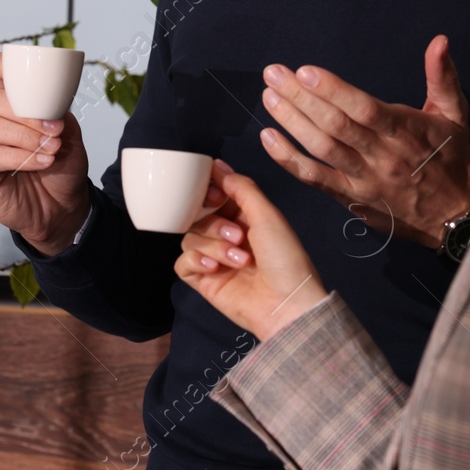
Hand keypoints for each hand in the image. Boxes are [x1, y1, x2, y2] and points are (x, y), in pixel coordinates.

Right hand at [0, 50, 91, 254]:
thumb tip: (49, 100)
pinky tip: (43, 162)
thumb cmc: (63, 165)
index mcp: (12, 103)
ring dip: (27, 137)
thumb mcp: (69, 132)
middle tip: (55, 131)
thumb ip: (58, 110)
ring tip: (51, 149)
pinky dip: (22, 157)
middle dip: (28, 115)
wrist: (64, 205)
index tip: (23, 75)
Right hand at [175, 160, 327, 340]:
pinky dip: (196, 261)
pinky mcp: (204, 281)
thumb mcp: (267, 214)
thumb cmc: (286, 260)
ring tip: (239, 260)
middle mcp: (228, 236)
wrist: (287, 304)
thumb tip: (217, 165)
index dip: (210, 192)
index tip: (216, 195)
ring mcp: (215, 259)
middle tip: (238, 236)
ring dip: (213, 246)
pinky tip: (214, 268)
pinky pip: (182, 262)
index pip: (214, 195)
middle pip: (198, 215)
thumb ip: (241, 187)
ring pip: (190, 237)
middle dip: (215, 224)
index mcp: (245, 217)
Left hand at [258, 34, 469, 249]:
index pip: (365, 109)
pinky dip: (289, 160)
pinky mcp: (351, 198)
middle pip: (335, 126)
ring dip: (291, 123)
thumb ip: (443, 78)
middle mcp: (382, 156)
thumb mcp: (455, 116)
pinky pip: (315, 178)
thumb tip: (439, 41)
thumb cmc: (452, 160)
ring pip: (322, 149)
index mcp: (406, 131)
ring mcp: (364, 179)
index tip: (305, 72)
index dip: (333, 91)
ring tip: (269, 98)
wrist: (454, 218)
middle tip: (274, 75)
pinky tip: (269, 138)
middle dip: (300, 98)